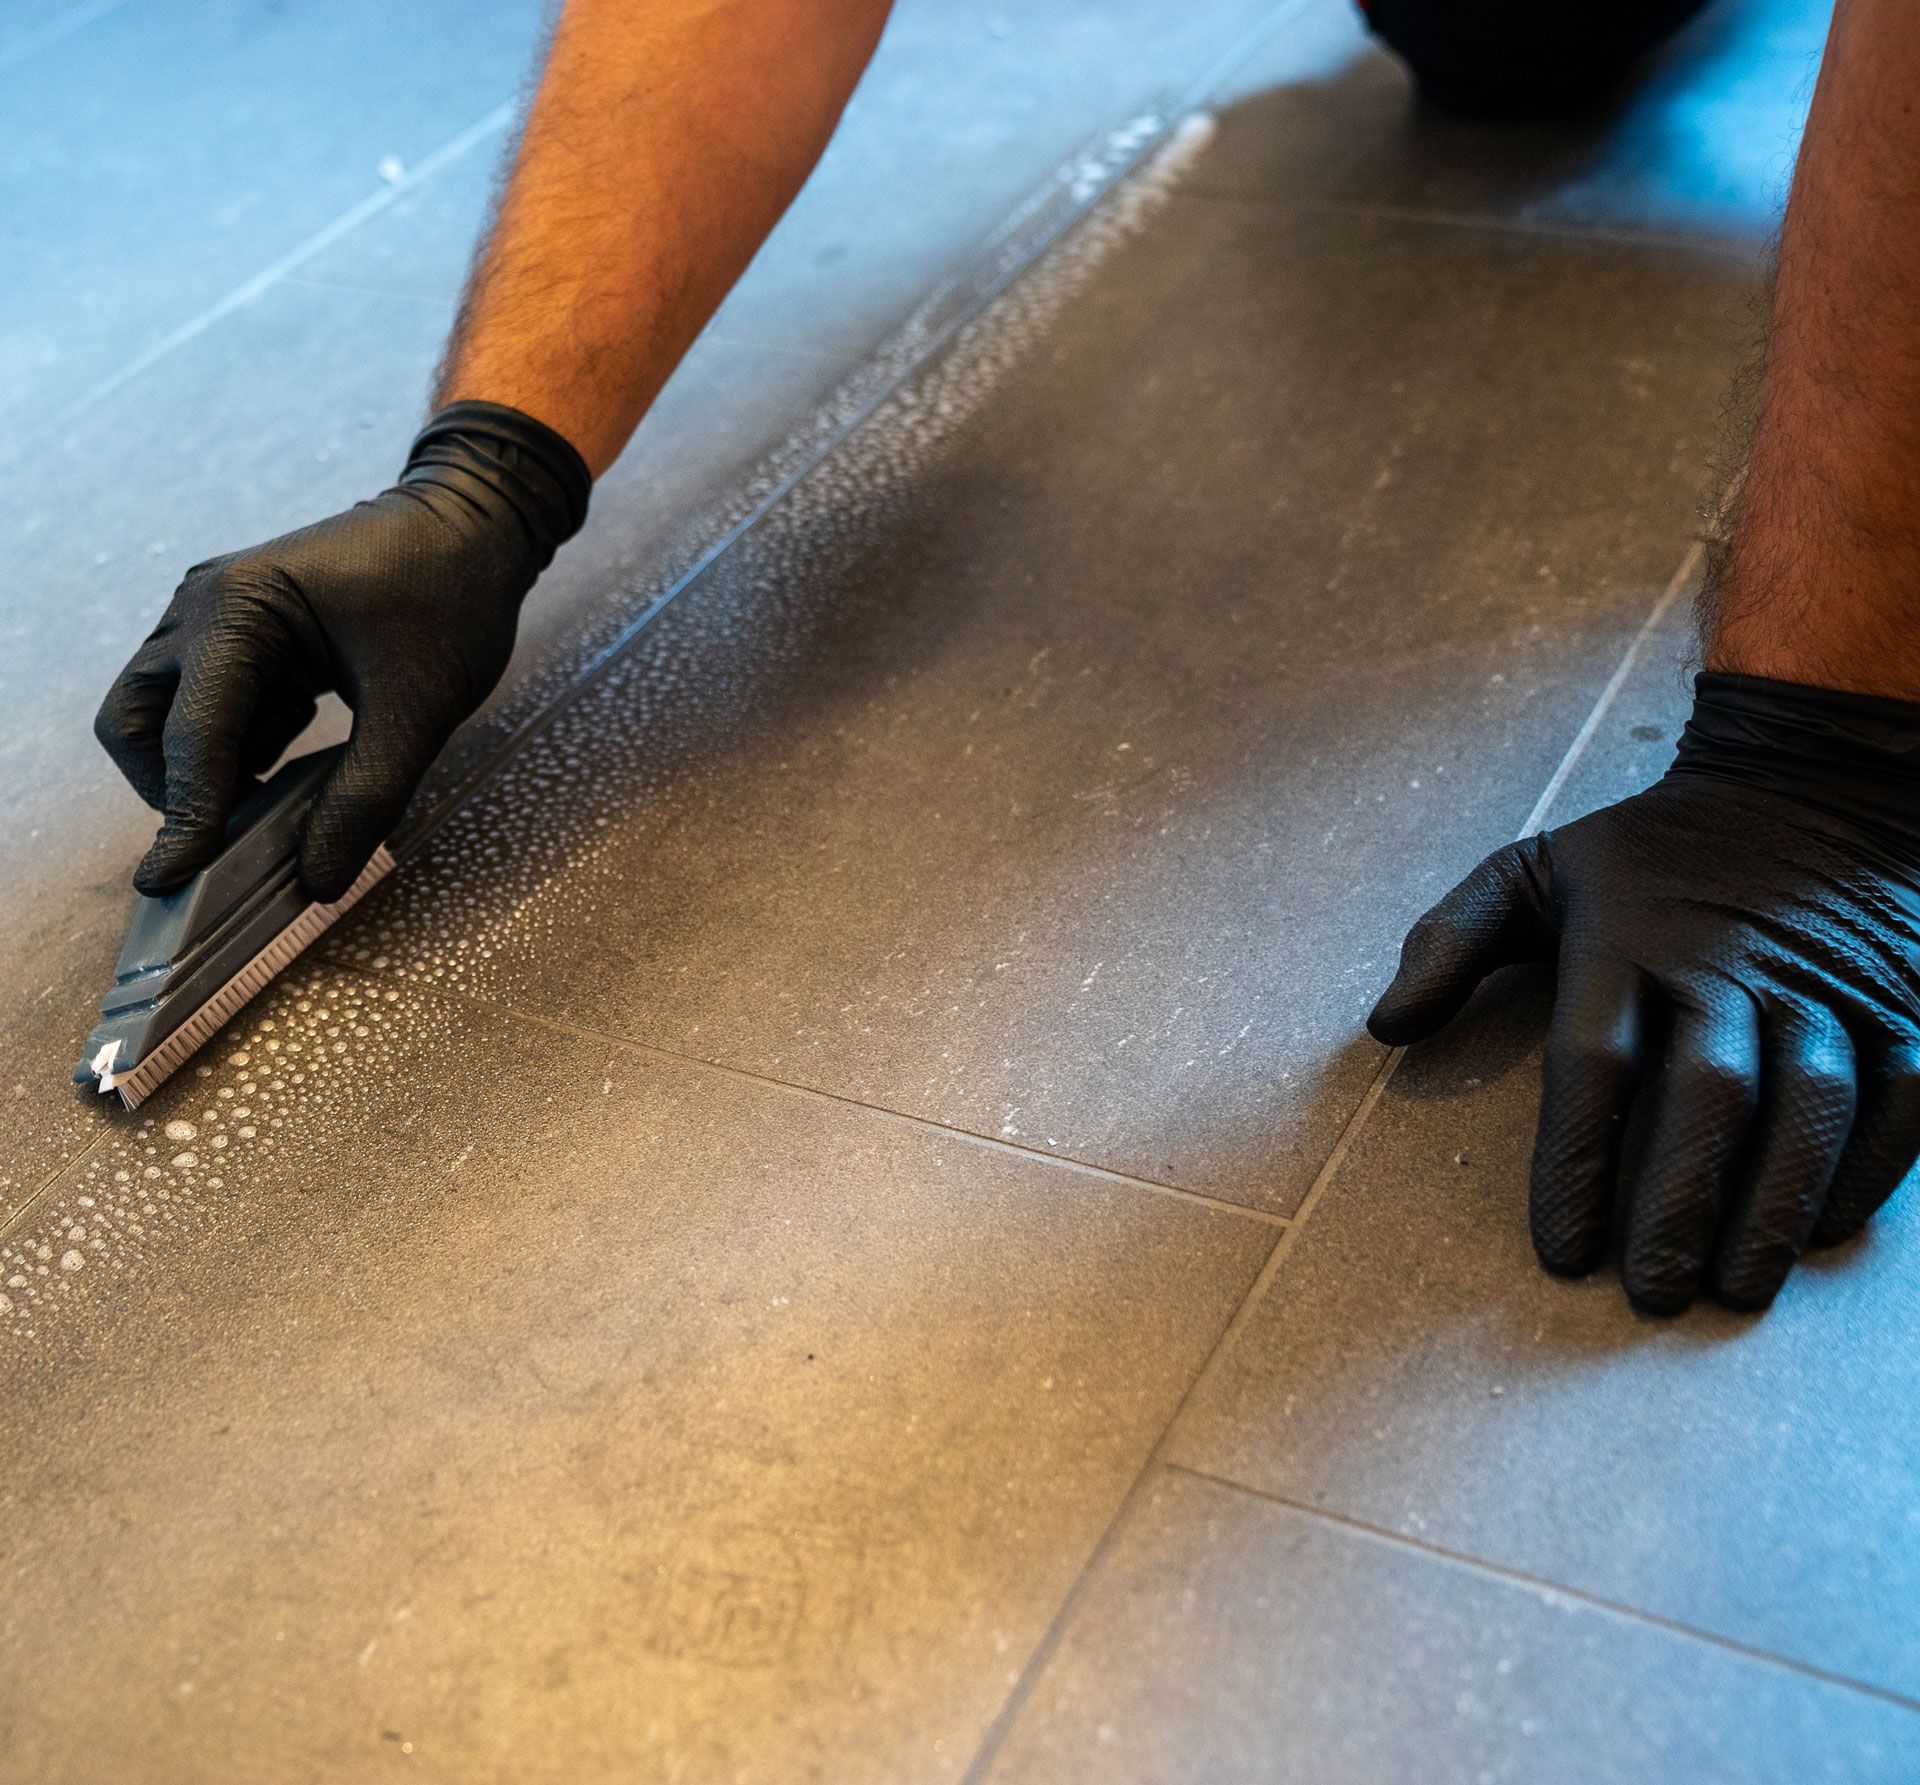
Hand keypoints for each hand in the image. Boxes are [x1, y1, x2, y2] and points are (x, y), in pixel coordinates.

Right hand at [95, 401, 589, 899]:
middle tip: (228, 844)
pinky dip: (240, 751)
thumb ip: (367, 798)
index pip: (190, 733)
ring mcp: (218, 619)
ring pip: (168, 718)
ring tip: (281, 805)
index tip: (173, 880)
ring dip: (209, 772)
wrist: (476, 528)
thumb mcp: (418, 710)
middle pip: (139, 721)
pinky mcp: (246, 638)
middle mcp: (205, 607)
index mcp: (238, 608)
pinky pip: (214, 709)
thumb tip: (317, 880)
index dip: (184, 814)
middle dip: (172, 788)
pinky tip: (299, 768)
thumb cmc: (451, 596)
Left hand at [1368, 673, 1919, 1312]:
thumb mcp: (1533, 870)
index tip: (1561, 1253)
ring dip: (1774, 1202)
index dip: (1574, 1163)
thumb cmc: (1650, 854)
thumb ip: (1451, 942)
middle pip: (1705, 1095)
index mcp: (1625, 939)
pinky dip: (1868, 1167)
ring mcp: (1823, 984)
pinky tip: (1822, 1233)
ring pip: (1809, 1103)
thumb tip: (1386, 1028)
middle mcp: (1727, 965)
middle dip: (1676, 1201)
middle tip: (1649, 1292)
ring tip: (1735, 1288)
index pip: (1593, 1064)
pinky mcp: (1904, 1001)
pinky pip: (1902, 1094)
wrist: (1812, 785)